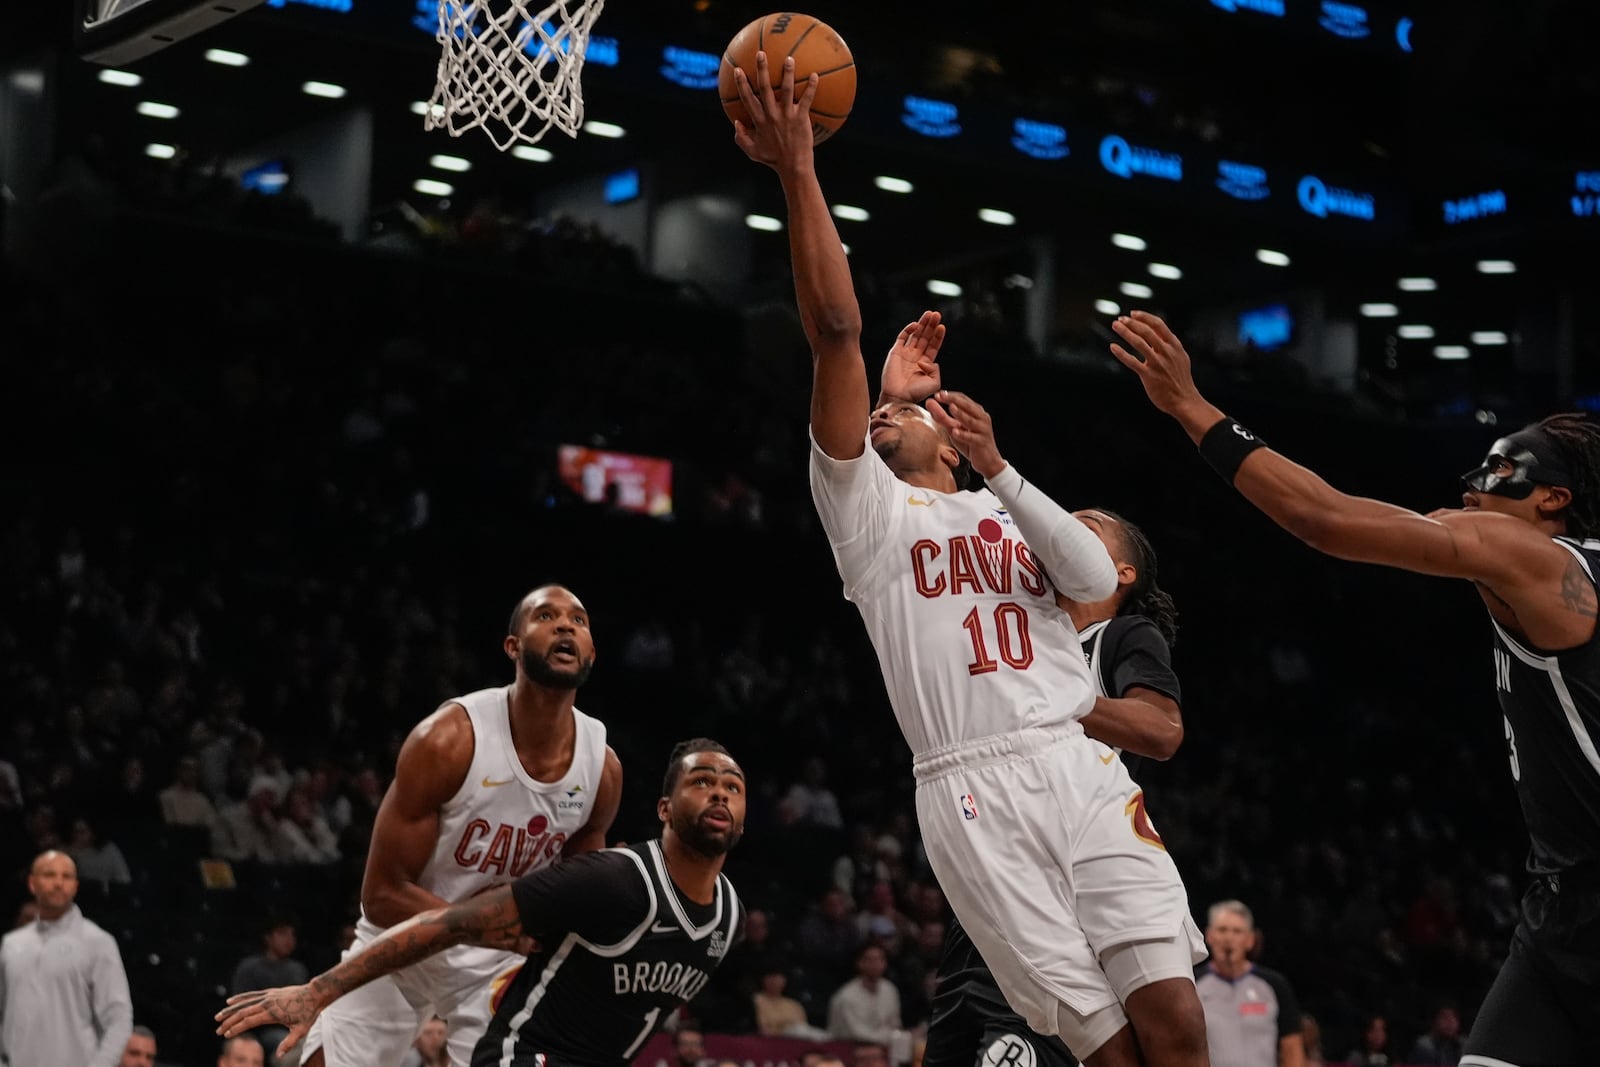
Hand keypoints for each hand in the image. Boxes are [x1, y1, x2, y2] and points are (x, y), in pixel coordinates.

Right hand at [215, 985, 323, 1058]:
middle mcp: (267, 1003)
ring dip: (230, 1010)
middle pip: (243, 1012)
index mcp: (272, 1013)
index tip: (226, 1035)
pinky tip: (230, 1001)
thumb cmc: (309, 1012)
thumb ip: (289, 1043)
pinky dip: (240, 998)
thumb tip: (279, 1057)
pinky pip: (252, 995)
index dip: (236, 1029)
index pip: (249, 1021)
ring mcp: (268, 996)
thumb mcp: (301, 1030)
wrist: (316, 993)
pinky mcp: (271, 992)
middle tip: (217, 1030)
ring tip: (218, 1016)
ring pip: (245, 1002)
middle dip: (229, 1022)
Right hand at [731, 52, 818, 172]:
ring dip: (788, 73)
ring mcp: (787, 115)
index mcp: (759, 121)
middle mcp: (771, 115)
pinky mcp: (801, 118)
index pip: (747, 98)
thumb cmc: (773, 160)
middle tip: (761, 53)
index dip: (741, 83)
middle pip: (765, 87)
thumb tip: (736, 123)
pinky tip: (815, 75)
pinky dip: (812, 87)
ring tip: (789, 58)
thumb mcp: (753, 151)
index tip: (738, 69)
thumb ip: (741, 138)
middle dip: (761, 69)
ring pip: (787, 89)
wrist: (793, 167)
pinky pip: (807, 99)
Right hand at [881, 310, 945, 401]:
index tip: (942, 327)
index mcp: (926, 364)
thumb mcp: (934, 383)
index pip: (933, 346)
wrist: (899, 397)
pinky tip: (916, 325)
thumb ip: (936, 370)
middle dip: (931, 326)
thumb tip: (929, 360)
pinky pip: (902, 337)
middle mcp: (916, 357)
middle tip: (937, 315)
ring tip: (930, 314)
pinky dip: (909, 330)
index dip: (938, 336)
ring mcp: (905, 353)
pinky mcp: (895, 352)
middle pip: (925, 337)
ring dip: (923, 324)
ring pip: (916, 335)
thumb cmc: (916, 393)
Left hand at [926, 390, 1003, 477]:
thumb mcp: (954, 429)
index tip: (937, 394)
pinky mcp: (982, 442)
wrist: (988, 461)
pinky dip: (964, 434)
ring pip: (971, 420)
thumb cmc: (971, 443)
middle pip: (967, 405)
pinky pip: (972, 437)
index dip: (950, 395)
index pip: (963, 399)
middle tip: (941, 396)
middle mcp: (981, 417)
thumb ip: (942, 417)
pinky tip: (955, 432)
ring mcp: (983, 429)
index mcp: (976, 411)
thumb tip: (929, 402)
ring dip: (961, 414)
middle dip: (953, 400)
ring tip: (951, 408)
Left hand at [1109, 311, 1208, 420]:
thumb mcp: (1180, 357)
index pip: (1158, 325)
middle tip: (1120, 319)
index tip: (1132, 314)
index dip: (1144, 317)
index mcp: (1174, 346)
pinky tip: (1113, 346)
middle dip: (1131, 323)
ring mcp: (1157, 364)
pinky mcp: (1149, 376)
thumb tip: (1158, 332)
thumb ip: (1169, 345)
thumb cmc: (1180, 379)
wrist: (1185, 400)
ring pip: (1139, 343)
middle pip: (1146, 331)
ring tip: (1115, 326)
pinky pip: (1132, 362)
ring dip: (1125, 332)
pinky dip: (1121, 353)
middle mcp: (1166, 352)